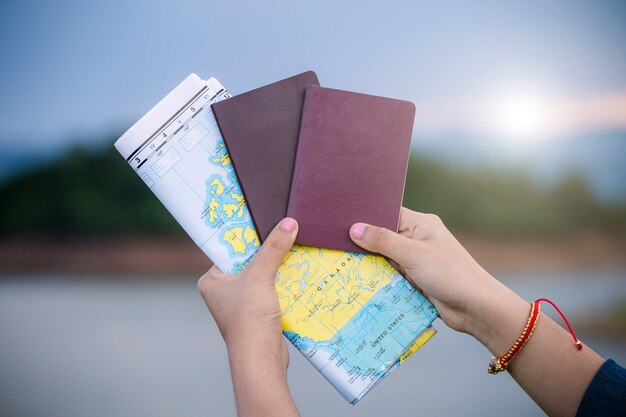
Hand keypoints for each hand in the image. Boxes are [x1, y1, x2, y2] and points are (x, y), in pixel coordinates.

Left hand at [198, 217, 298, 368]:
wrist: (260, 358)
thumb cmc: (249, 317)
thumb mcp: (261, 275)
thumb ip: (274, 248)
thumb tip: (289, 223)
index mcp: (212, 280)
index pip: (230, 249)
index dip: (248, 236)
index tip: (266, 221)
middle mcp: (223, 291)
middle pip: (249, 261)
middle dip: (267, 251)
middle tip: (284, 232)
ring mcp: (240, 304)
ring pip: (262, 276)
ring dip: (278, 267)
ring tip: (295, 248)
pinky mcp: (257, 313)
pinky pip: (271, 290)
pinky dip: (283, 283)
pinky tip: (298, 272)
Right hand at [349, 208, 526, 340]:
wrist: (476, 308)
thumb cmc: (450, 274)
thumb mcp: (413, 254)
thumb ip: (383, 241)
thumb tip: (354, 229)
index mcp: (420, 224)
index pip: (386, 214)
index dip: (365, 217)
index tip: (338, 220)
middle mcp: (416, 238)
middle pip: (382, 237)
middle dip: (363, 242)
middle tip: (332, 242)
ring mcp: (415, 260)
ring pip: (383, 258)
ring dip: (369, 263)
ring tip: (338, 261)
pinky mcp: (414, 279)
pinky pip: (389, 275)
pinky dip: (377, 278)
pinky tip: (355, 279)